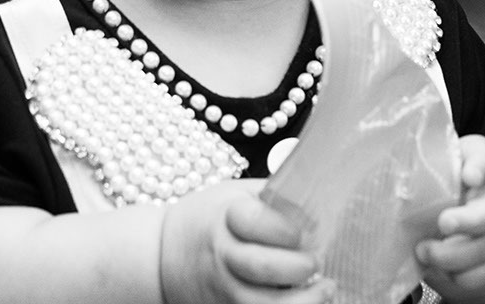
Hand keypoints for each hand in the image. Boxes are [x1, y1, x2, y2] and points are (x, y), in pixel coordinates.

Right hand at [160, 179, 335, 303]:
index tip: (304, 230)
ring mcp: (223, 290)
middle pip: (263, 266)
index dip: (286, 228)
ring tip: (325, 288)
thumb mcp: (232, 194)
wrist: (160, 258)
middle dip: (299, 265)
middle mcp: (223, 256)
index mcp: (225, 219)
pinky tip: (305, 301)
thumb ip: (270, 195)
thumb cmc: (204, 222)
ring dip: (305, 300)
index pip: (256, 222)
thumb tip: (315, 191)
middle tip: (315, 260)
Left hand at [415, 135, 484, 298]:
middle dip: (470, 219)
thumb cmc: (422, 196)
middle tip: (443, 223)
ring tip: (424, 252)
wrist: (442, 230)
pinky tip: (443, 273)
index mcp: (468, 166)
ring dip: (456, 254)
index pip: (483, 154)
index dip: (480, 165)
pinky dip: (466, 276)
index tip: (468, 176)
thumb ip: (407, 173)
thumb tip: (375, 177)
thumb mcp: (414, 178)